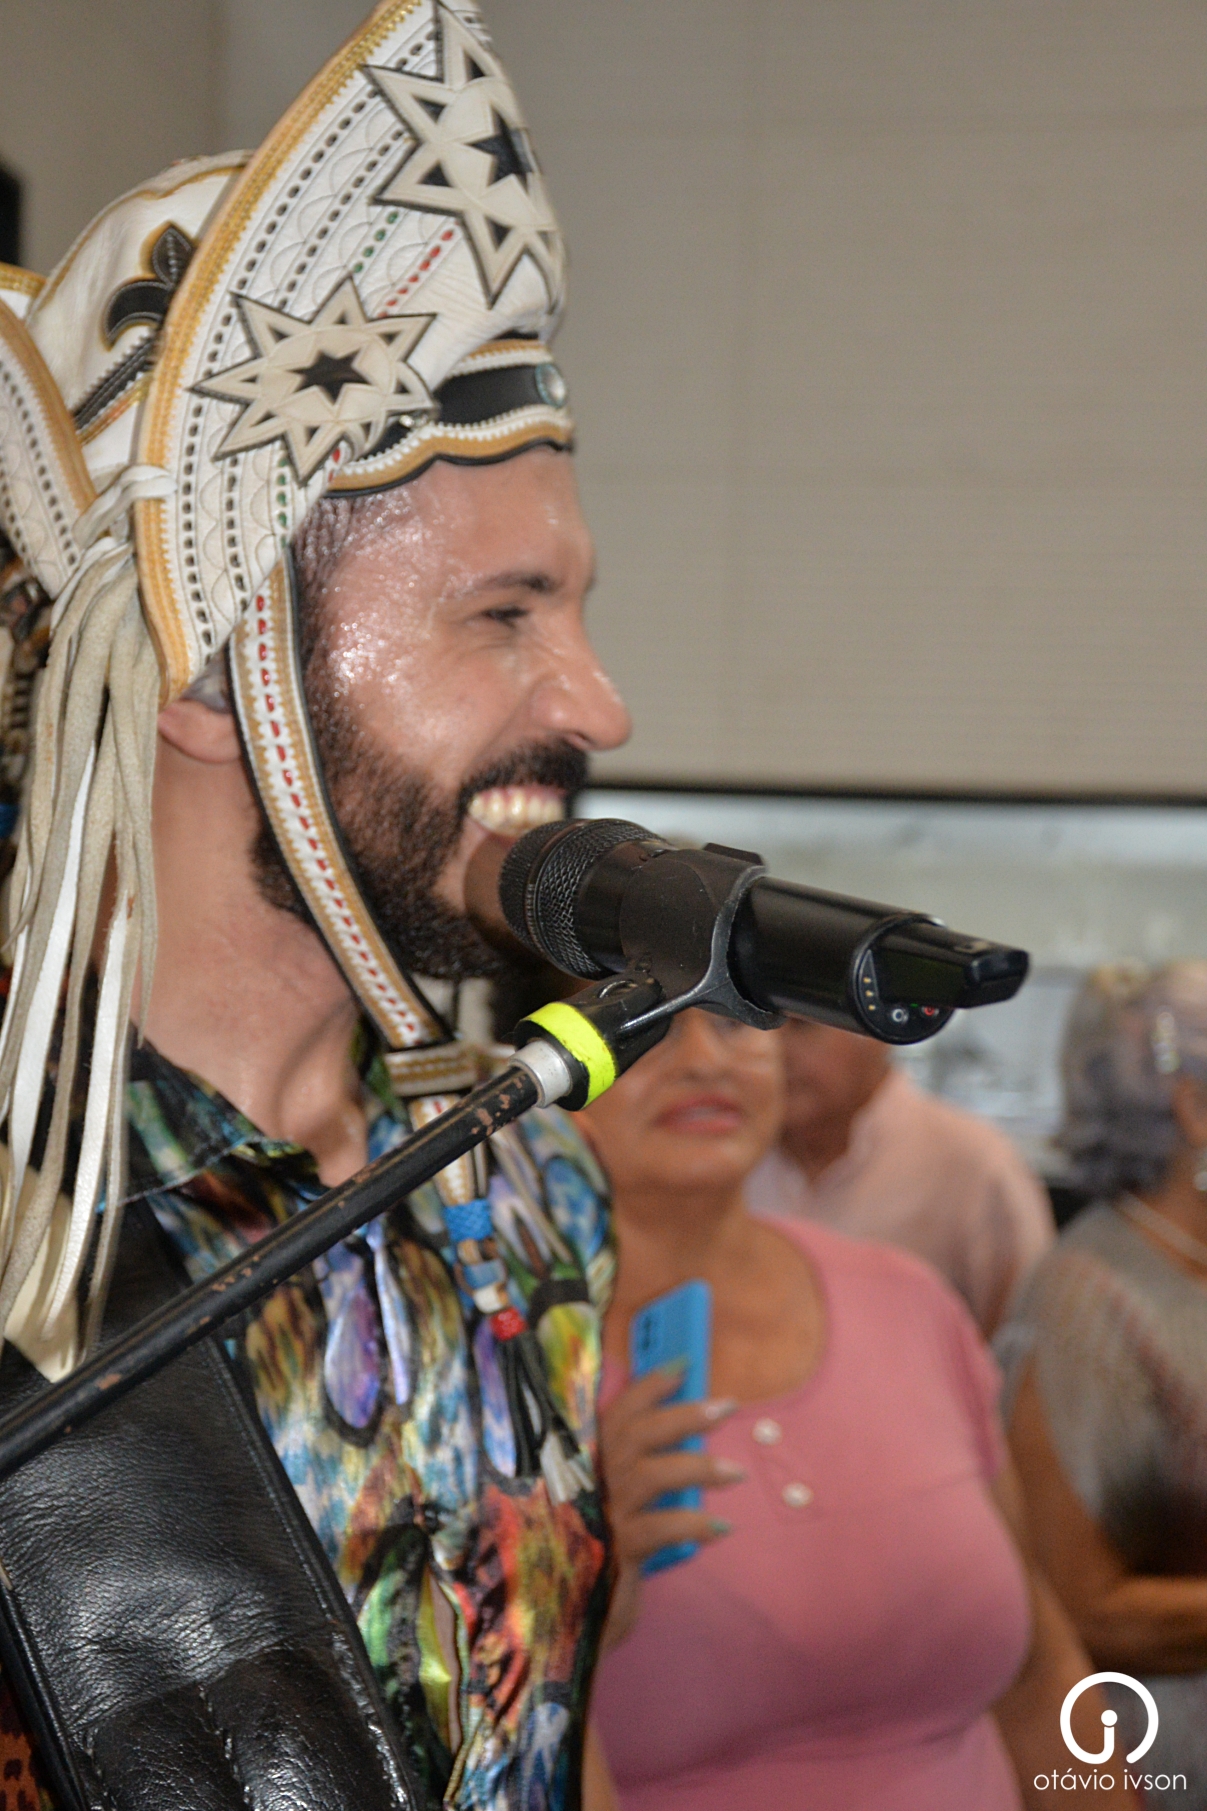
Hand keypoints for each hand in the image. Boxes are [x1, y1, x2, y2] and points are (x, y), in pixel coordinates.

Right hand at [598, 1364, 742, 1650]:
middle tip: (727, 1406)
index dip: (649, 1386)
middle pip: (635, 1433)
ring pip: (650, 1474)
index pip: (616, 1412)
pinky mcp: (612, 1553)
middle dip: (683, 1414)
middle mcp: (585, 1481)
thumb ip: (634, 1473)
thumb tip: (686, 1439)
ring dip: (698, 1467)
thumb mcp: (611, 1507)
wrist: (564, 1620)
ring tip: (736, 1472)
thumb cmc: (595, 1554)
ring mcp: (597, 1515)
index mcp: (583, 1463)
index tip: (684, 1366)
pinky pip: (659, 1530)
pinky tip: (720, 1528)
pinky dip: (693, 1525)